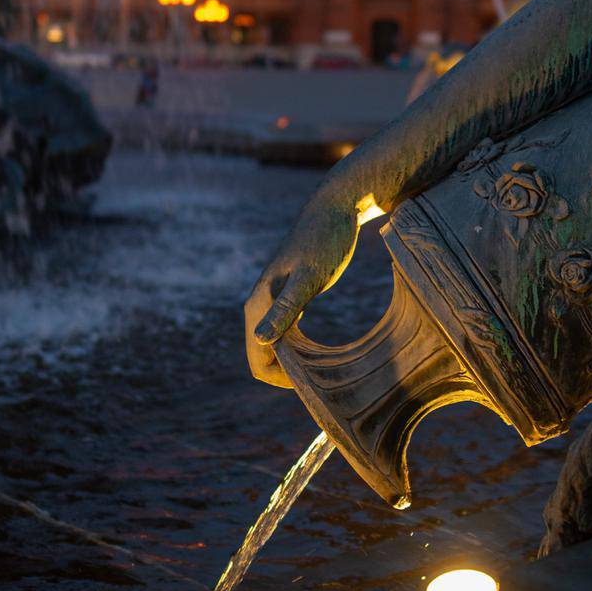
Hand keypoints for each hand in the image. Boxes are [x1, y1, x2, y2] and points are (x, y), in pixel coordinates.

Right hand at [244, 182, 362, 387]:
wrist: (335, 207)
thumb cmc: (326, 239)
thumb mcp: (310, 276)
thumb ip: (286, 307)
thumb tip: (261, 341)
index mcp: (260, 302)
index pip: (257, 358)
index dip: (280, 379)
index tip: (313, 383)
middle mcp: (260, 303)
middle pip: (262, 356)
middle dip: (287, 374)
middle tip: (324, 380)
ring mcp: (272, 299)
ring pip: (273, 345)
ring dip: (293, 362)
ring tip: (323, 370)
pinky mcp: (288, 295)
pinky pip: (285, 332)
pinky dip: (299, 347)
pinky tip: (320, 351)